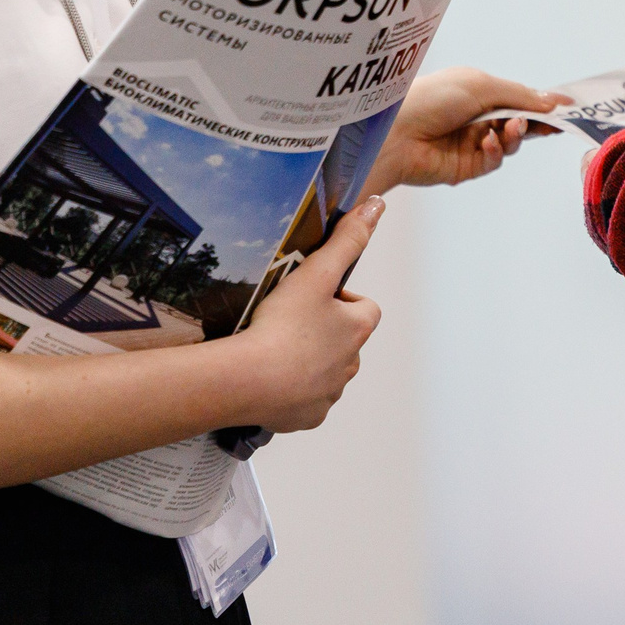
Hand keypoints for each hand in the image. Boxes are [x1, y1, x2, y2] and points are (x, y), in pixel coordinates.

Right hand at [221, 197, 386, 431]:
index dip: (342, 299)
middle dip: (324, 332)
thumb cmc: (283, 325)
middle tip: (288, 322)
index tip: (313, 297)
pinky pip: (304, 401)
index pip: (366, 309)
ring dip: (308, 361)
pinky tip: (268, 378)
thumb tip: (377, 206)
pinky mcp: (305, 418)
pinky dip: (291, 390)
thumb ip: (346, 239)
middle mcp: (350, 366)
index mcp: (357, 331)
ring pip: (325, 372)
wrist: (247, 381)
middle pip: (345, 342)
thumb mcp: (315, 273)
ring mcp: (328, 395)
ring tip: (274, 349)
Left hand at [365, 67, 570, 194]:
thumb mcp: (480, 86)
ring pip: (510, 143)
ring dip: (516, 135)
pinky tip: (488, 143)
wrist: (396, 133)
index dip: (542, 102)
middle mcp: (476, 116)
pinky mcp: (466, 167)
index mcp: (478, 91)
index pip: (518, 97)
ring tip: (512, 128)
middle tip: (555, 124)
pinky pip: (494, 161)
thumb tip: (553, 101)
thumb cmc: (432, 98)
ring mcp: (472, 142)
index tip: (568, 107)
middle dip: (536, 121)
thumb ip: (519, 95)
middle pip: (519, 121)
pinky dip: (497, 151)